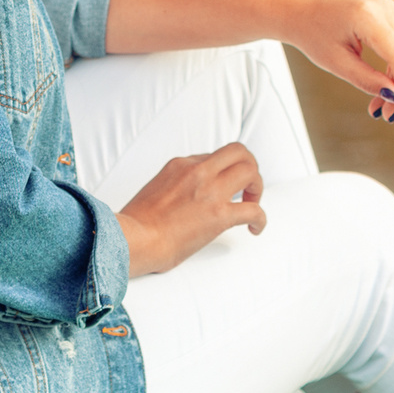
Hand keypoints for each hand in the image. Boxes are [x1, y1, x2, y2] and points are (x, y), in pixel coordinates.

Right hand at [116, 143, 265, 275]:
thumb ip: (173, 186)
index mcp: (180, 165)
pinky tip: (255, 228)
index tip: (221, 188)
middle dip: (250, 167)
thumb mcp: (154, 190)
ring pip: (250, 171)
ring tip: (252, 204)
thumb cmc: (136, 225)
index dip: (222, 173)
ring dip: (257, 187)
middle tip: (248, 187)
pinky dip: (260, 219)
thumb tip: (185, 198)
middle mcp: (197, 171)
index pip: (212, 157)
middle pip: (238, 152)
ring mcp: (210, 191)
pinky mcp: (219, 215)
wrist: (133, 240)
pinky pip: (253, 210)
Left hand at [282, 0, 393, 120]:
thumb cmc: (313, 35)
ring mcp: (388, 6)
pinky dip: (393, 66)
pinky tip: (384, 86)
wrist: (301, 11)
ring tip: (379, 106)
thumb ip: (367, 80)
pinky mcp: (388, 11)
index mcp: (367, 15)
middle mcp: (382, 5)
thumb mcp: (336, 63)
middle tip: (386, 114)